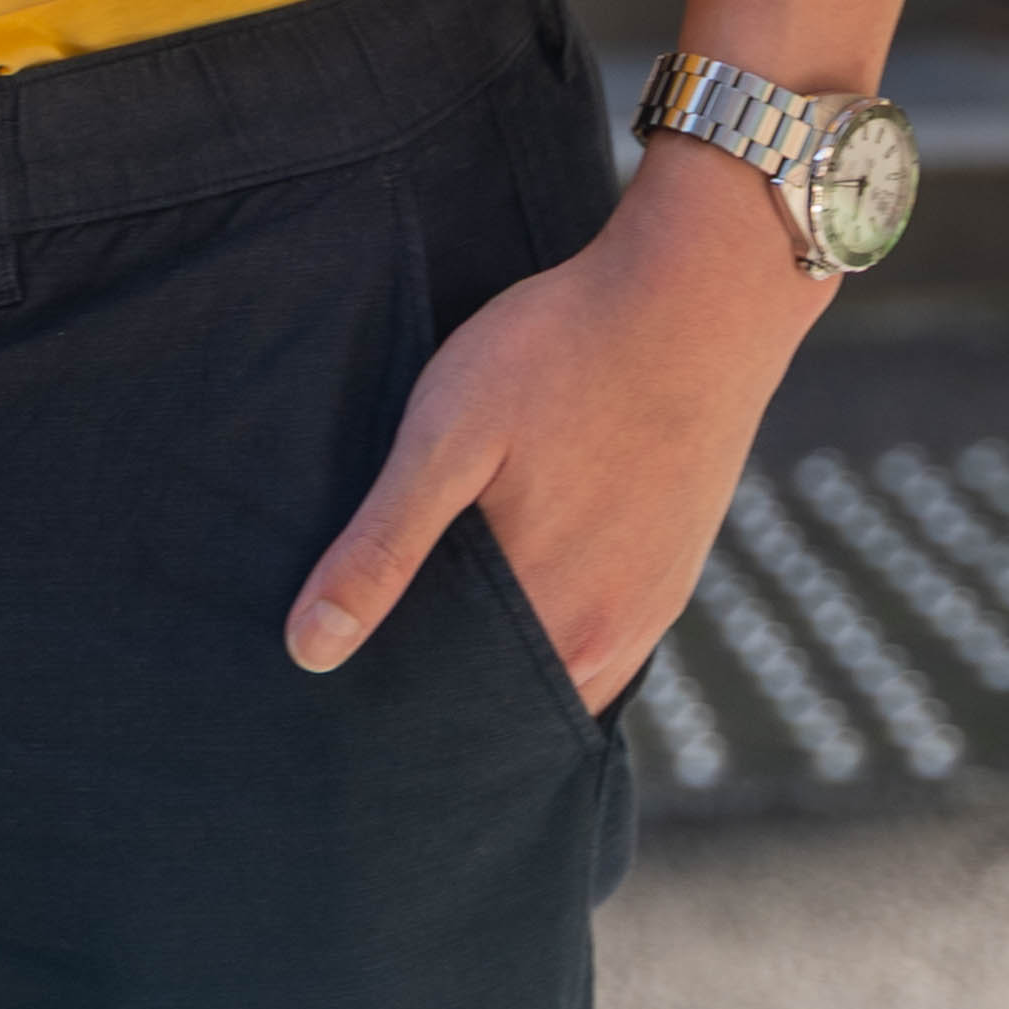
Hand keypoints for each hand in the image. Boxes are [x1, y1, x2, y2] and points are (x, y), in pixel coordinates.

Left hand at [285, 131, 825, 710]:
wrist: (697, 299)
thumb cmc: (561, 353)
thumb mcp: (448, 435)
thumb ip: (384, 546)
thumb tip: (311, 649)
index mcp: (546, 624)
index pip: (449, 709)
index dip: (392, 696)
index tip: (341, 675)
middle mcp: (605, 642)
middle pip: (503, 700)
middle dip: (442, 685)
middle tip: (382, 638)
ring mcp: (647, 611)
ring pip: (553, 674)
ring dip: (500, 659)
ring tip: (442, 613)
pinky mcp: (671, 574)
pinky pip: (601, 642)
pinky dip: (552, 631)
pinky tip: (519, 588)